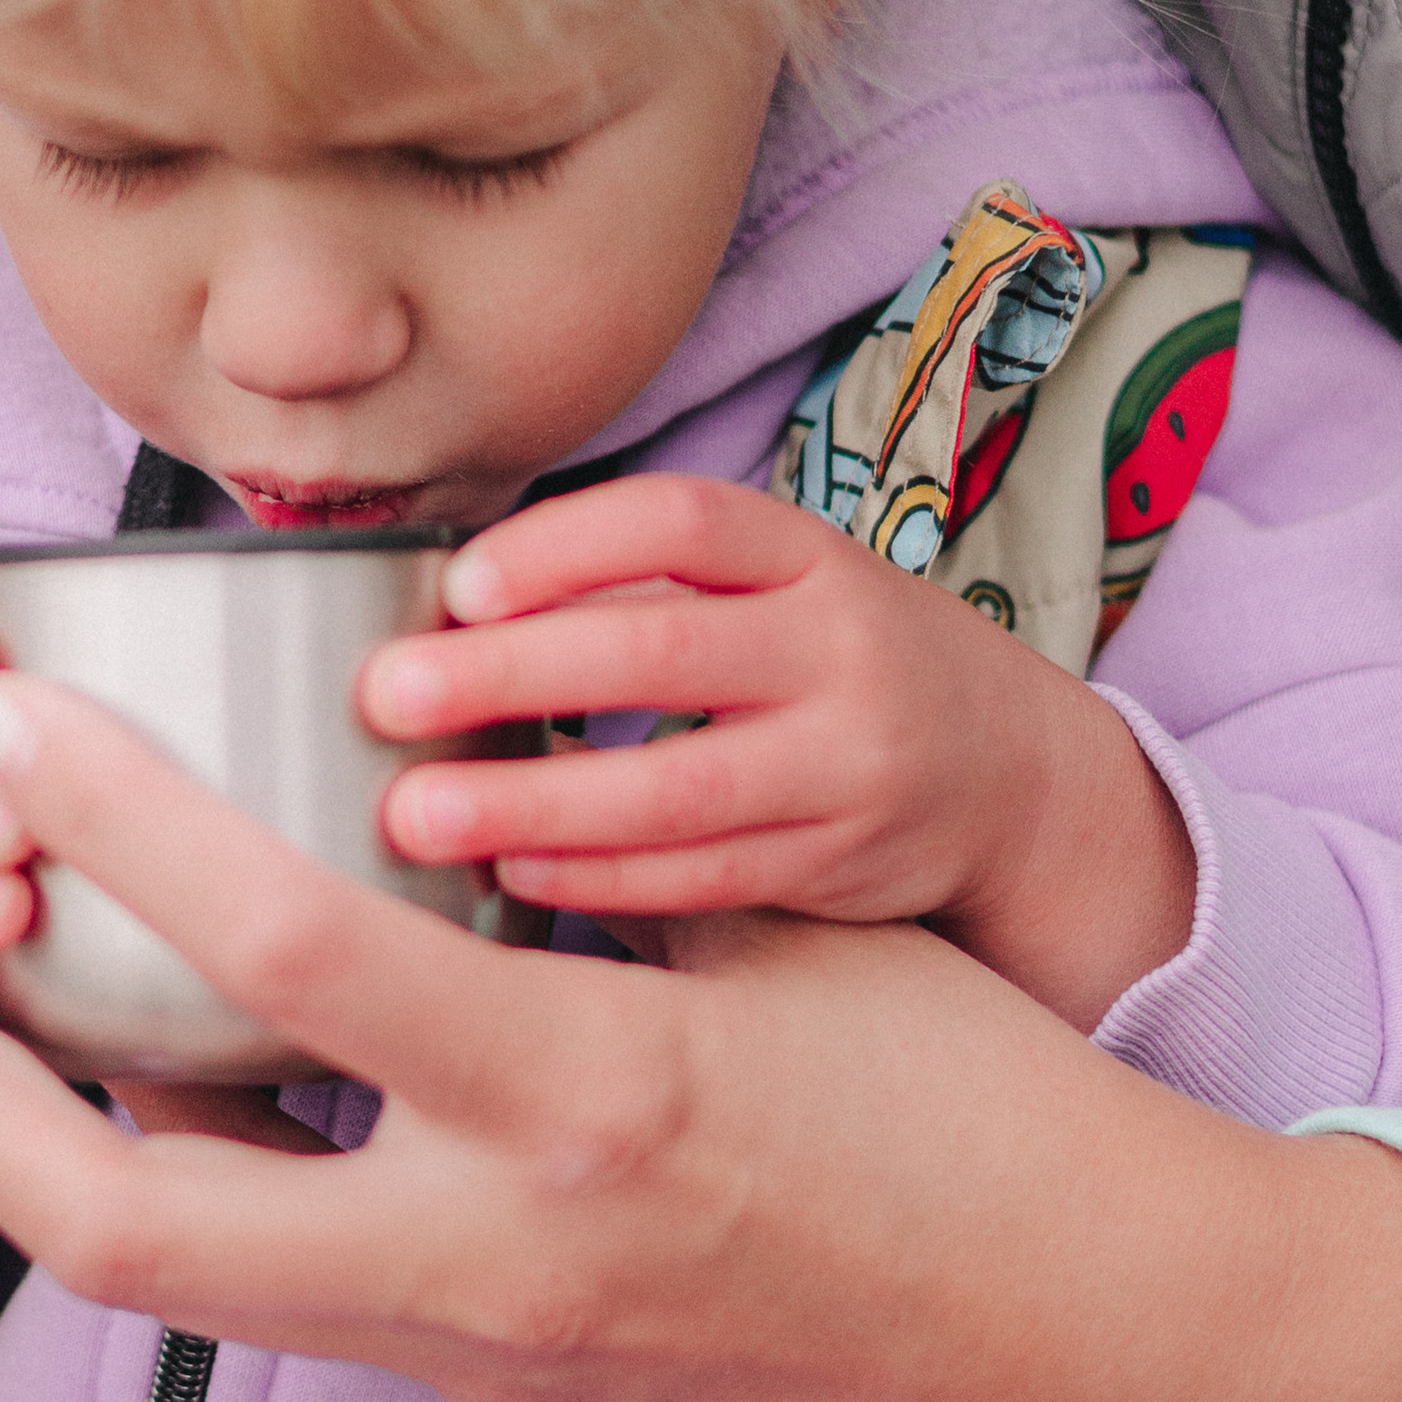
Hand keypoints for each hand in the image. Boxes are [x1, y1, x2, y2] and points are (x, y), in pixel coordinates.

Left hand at [0, 670, 1401, 1401]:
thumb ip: (581, 881)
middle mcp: (496, 1259)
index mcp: (588, 1099)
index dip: (107, 813)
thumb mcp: (786, 941)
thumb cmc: (985, 1114)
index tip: (0, 705)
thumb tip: (414, 788)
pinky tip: (169, 1074)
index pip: (280, 945)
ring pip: (174, 1278)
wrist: (1110, 1366)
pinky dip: (196, 1181)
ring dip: (43, 1143)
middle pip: (112, 1225)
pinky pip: (286, 1292)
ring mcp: (483, 1361)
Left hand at [359, 478, 1194, 1030]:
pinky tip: (512, 871)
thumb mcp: (778, 590)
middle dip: (511, 673)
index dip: (564, 546)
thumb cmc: (837, 664)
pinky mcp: (841, 863)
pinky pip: (705, 876)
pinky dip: (602, 879)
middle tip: (386, 694)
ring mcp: (849, 762)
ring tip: (416, 812)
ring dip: (535, 800)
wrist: (1015, 772)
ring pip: (679, 786)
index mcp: (808, 555)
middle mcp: (839, 648)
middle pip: (661, 649)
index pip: (680, 522)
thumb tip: (447, 607)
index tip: (457, 584)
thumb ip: (649, 587)